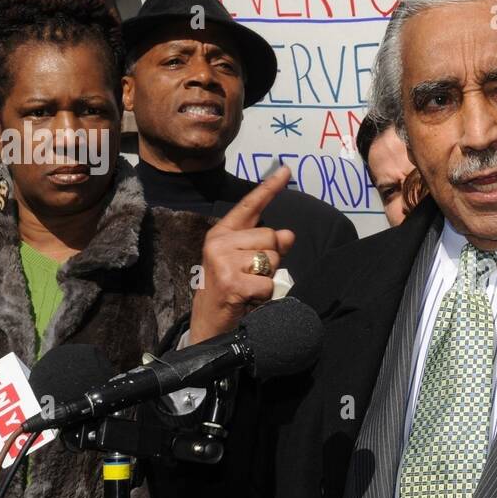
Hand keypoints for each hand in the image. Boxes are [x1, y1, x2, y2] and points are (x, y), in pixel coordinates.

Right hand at [189, 165, 295, 344]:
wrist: (208, 327)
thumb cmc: (230, 293)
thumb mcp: (247, 264)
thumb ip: (266, 246)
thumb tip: (288, 234)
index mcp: (221, 233)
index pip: (249, 206)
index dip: (269, 188)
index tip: (286, 170)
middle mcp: (218, 242)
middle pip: (271, 236)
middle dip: (271, 259)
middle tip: (251, 277)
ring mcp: (222, 261)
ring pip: (271, 258)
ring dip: (267, 278)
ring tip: (248, 289)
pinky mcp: (231, 282)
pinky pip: (268, 282)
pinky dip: (265, 295)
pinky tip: (248, 300)